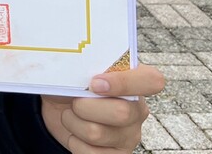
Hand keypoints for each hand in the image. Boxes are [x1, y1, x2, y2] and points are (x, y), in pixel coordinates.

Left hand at [40, 65, 165, 152]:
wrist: (60, 110)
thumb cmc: (73, 84)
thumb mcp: (77, 69)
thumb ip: (82, 66)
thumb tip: (70, 69)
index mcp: (135, 81)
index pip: (151, 81)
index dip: (123, 83)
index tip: (94, 83)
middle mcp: (138, 110)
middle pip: (121, 112)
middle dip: (84, 105)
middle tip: (74, 101)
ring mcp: (130, 135)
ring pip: (97, 133)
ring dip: (72, 122)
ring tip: (71, 115)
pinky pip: (91, 153)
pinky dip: (74, 141)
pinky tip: (76, 133)